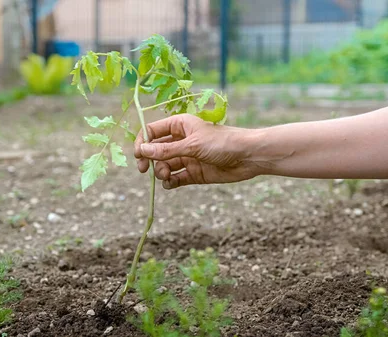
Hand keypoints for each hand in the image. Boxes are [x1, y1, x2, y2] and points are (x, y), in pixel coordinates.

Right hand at [135, 114, 262, 188]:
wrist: (248, 157)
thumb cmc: (222, 142)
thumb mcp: (192, 145)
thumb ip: (166, 150)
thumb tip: (142, 150)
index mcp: (179, 125)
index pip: (151, 131)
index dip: (142, 142)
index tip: (139, 156)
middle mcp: (180, 141)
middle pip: (154, 150)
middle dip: (148, 160)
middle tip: (144, 170)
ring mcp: (186, 157)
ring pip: (163, 165)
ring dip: (161, 172)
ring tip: (167, 175)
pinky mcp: (193, 173)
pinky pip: (175, 178)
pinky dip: (170, 182)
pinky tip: (171, 183)